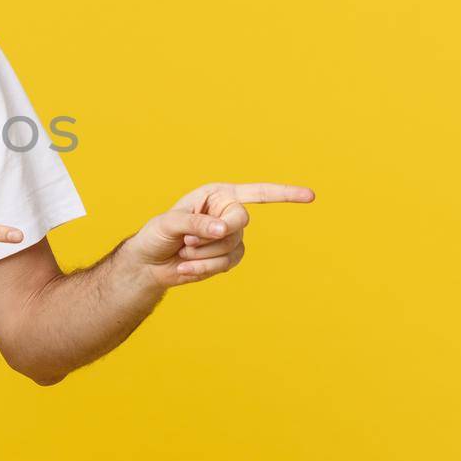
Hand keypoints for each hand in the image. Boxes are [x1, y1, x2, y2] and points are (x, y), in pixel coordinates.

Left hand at [121, 181, 315, 288]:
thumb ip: (196, 223)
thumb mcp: (169, 224)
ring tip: (183, 251)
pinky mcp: (228, 257)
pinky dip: (204, 267)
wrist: (149, 263)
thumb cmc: (156, 235)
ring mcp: (231, 236)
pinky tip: (185, 266)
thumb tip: (225, 228)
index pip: (256, 193)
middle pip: (241, 222)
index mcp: (216, 195)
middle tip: (187, 240)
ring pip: (232, 247)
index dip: (284, 194)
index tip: (311, 196)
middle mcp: (227, 212)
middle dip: (214, 234)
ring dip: (203, 253)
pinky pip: (227, 264)